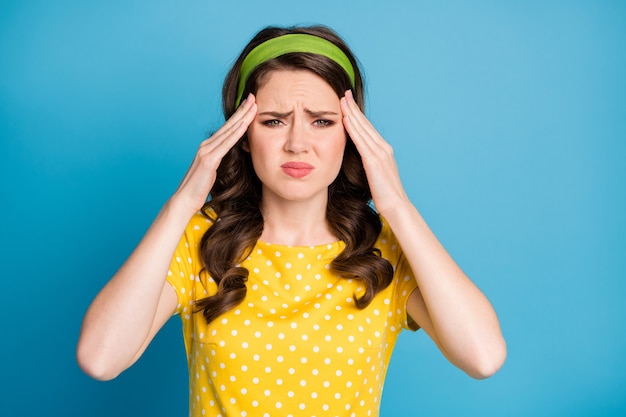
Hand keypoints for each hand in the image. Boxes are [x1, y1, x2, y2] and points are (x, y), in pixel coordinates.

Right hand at [173, 94, 256, 212]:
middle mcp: (206, 145)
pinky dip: (236, 133)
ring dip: (242, 117)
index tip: (250, 104)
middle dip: (242, 110)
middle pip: (229, 125)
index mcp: (208, 147)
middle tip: (254, 96)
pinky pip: (226, 144)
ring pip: (229, 131)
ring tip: (253, 106)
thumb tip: (233, 156)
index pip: (227, 128)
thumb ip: (222, 160)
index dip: (239, 115)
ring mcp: (206, 151)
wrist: (185, 200)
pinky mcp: (209, 160)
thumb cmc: (200, 188)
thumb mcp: (214, 171)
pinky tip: (245, 125)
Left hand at [340, 90, 408, 215]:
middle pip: (365, 124)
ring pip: (362, 129)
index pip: (368, 129)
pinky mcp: (374, 161)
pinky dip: (353, 129)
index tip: (348, 103)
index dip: (357, 115)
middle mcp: (383, 148)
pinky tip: (345, 120)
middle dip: (354, 108)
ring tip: (342, 101)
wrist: (396, 206)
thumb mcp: (376, 175)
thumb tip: (359, 161)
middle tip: (344, 94)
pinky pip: (361, 141)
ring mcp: (380, 153)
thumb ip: (369, 164)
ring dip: (351, 114)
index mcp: (384, 150)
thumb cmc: (385, 195)